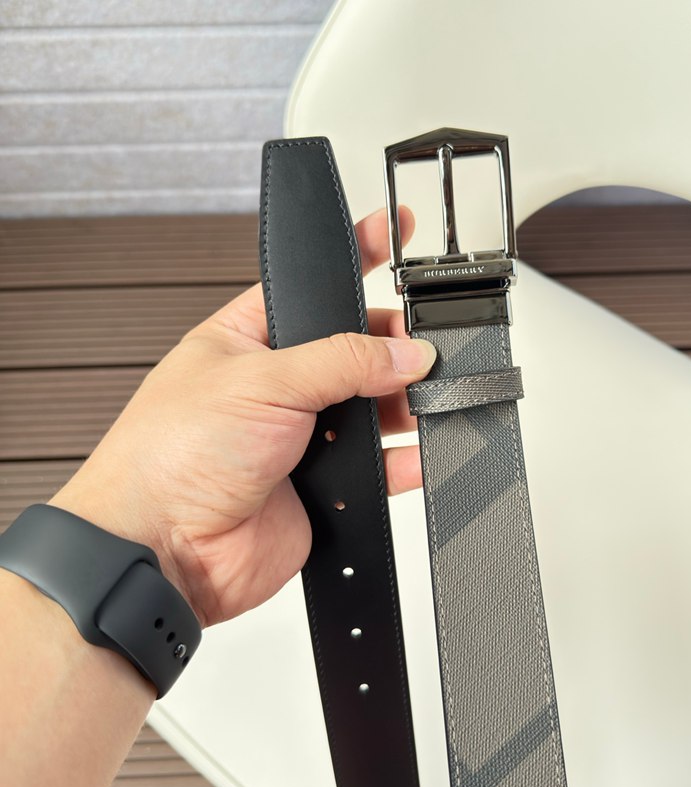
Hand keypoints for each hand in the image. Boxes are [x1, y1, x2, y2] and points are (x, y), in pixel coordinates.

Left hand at [49, 207, 433, 627]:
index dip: (356, 256)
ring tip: (425, 398)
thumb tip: (404, 351)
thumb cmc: (171, 455)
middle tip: (418, 346)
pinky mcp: (324, 485)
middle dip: (392, 344)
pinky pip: (379, 468)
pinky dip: (404, 461)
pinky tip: (416, 452)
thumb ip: (342, 360)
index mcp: (250, 339)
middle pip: (357, 349)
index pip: (314, 286)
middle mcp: (280, 386)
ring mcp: (303, 436)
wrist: (164, 550)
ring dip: (404, 405)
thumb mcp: (261, 381)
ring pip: (374, 409)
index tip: (395, 229)